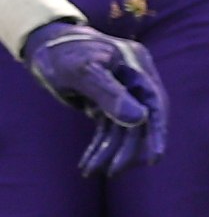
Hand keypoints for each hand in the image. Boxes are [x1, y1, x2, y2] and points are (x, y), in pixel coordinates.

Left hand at [20, 20, 162, 173]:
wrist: (44, 45)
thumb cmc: (63, 53)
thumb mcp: (83, 72)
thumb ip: (110, 94)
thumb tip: (140, 119)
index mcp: (137, 67)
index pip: (154, 103)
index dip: (157, 132)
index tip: (154, 158)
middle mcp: (135, 80)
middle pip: (141, 119)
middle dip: (128, 148)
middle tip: (114, 171)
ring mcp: (123, 92)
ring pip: (123, 128)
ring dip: (110, 152)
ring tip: (92, 171)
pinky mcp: (107, 102)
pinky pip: (109, 128)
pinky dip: (100, 145)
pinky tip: (89, 162)